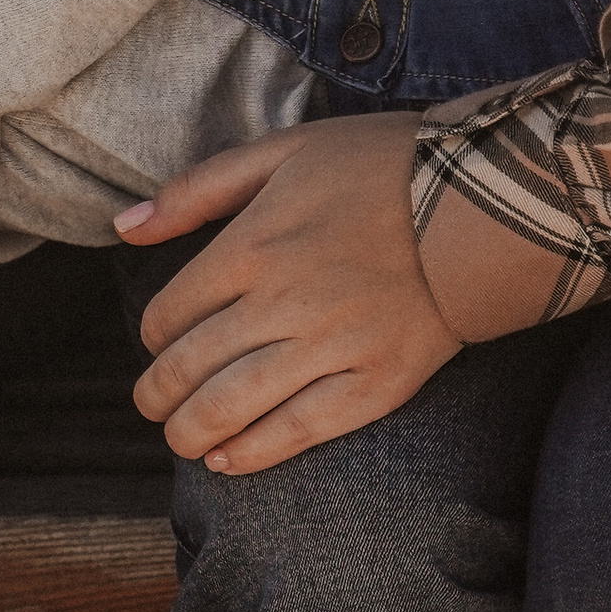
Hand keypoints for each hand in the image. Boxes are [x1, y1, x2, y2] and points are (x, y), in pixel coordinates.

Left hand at [117, 119, 460, 471]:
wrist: (488, 203)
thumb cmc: (381, 168)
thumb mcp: (282, 152)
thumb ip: (197, 190)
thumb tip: (122, 225)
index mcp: (252, 245)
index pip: (170, 313)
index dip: (154, 336)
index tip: (160, 342)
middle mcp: (282, 302)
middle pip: (189, 367)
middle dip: (157, 395)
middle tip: (151, 405)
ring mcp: (331, 348)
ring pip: (232, 406)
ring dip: (190, 430)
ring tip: (180, 437)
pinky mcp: (377, 384)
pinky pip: (299, 430)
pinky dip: (252, 452)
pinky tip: (227, 459)